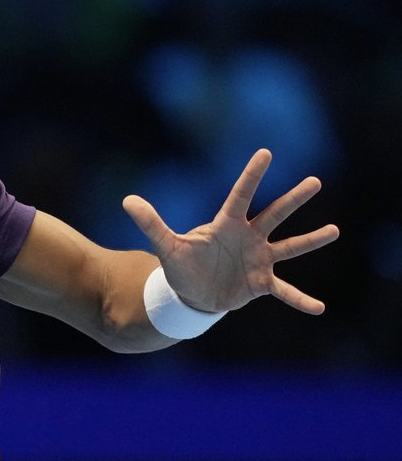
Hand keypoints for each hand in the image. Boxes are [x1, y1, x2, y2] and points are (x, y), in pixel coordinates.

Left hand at [121, 149, 339, 314]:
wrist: (191, 294)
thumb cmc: (182, 265)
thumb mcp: (166, 245)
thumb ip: (151, 224)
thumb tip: (126, 200)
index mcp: (226, 224)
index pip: (241, 196)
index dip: (251, 175)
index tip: (266, 152)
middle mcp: (248, 238)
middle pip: (274, 214)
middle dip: (293, 198)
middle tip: (315, 181)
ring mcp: (258, 260)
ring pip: (289, 247)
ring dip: (310, 240)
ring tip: (334, 230)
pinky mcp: (261, 283)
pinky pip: (285, 292)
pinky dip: (300, 300)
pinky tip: (319, 307)